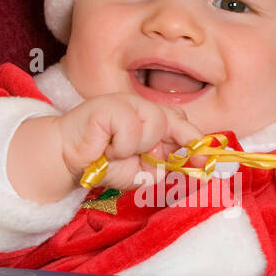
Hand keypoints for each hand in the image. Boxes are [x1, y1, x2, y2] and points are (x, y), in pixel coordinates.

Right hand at [59, 93, 201, 191]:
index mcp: (152, 121)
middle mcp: (143, 108)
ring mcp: (127, 103)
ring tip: (116, 152)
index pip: (183, 125)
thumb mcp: (140, 172)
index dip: (196, 142)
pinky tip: (106, 147)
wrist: (69, 159)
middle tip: (146, 158)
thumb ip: (162, 167)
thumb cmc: (104, 163)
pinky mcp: (110, 105)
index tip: (206, 161)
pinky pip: (131, 129)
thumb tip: (187, 165)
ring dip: (137, 147)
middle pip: (175, 121)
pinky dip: (121, 146)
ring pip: (155, 124)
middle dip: (168, 144)